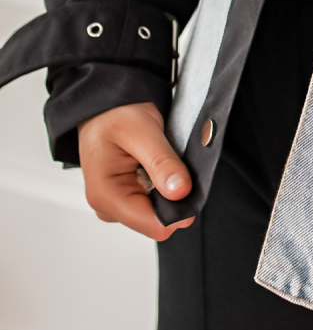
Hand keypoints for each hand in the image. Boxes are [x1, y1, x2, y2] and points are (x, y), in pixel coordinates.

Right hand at [78, 102, 194, 241]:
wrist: (104, 104)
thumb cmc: (114, 113)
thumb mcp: (141, 131)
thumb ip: (161, 162)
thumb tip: (180, 191)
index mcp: (106, 196)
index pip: (154, 225)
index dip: (180, 209)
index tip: (191, 184)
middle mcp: (109, 206)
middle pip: (158, 221)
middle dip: (175, 197)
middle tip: (176, 164)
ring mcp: (118, 203)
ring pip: (160, 212)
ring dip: (171, 189)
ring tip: (165, 160)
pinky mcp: (128, 196)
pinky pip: (156, 202)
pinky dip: (166, 185)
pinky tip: (161, 166)